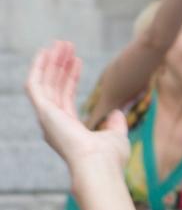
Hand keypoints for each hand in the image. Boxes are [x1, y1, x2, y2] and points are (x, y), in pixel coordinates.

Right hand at [25, 42, 129, 174]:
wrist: (100, 165)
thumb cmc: (110, 158)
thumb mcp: (116, 137)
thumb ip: (115, 124)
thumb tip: (117, 113)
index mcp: (68, 129)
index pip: (66, 97)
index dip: (71, 77)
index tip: (78, 60)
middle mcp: (53, 123)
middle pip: (54, 87)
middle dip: (60, 65)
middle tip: (67, 45)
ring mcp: (47, 118)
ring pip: (45, 83)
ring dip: (52, 62)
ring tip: (61, 43)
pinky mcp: (43, 112)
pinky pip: (35, 85)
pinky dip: (39, 68)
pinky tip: (46, 52)